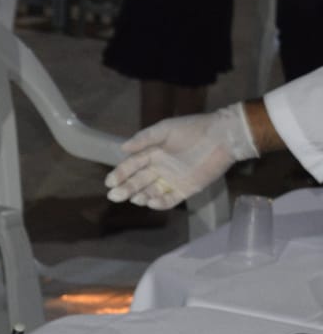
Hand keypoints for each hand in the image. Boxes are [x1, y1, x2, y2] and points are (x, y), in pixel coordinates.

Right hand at [105, 103, 257, 209]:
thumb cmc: (193, 129)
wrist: (223, 136)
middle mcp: (159, 168)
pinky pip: (170, 200)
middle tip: (114, 196)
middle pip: (138, 181)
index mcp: (152, 153)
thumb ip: (144, 139)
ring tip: (135, 198)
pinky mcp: (186, 189)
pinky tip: (151, 203)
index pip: (131, 166)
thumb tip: (122, 148)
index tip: (110, 182)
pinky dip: (160, 203)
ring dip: (140, 196)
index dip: (120, 174)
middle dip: (126, 189)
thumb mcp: (165, 129)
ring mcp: (172, 180)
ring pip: (151, 192)